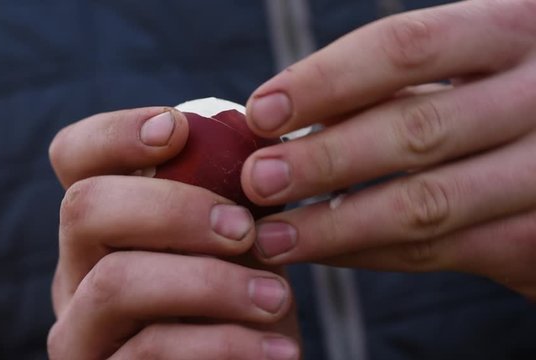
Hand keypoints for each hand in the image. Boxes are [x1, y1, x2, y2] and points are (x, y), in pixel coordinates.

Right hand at [47, 108, 299, 358]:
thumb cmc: (240, 308)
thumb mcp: (242, 250)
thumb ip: (235, 203)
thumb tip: (256, 149)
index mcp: (106, 226)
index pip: (74, 157)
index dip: (114, 132)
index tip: (179, 128)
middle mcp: (77, 271)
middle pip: (85, 207)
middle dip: (173, 208)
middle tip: (244, 228)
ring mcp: (80, 329)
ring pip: (116, 282)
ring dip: (210, 283)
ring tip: (276, 298)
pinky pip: (151, 349)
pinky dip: (225, 345)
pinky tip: (278, 349)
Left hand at [241, 0, 535, 300]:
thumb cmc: (492, 106)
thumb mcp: (458, 73)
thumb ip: (387, 88)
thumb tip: (279, 119)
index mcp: (512, 29)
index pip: (407, 47)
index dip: (325, 81)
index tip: (261, 112)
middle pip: (417, 129)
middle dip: (324, 160)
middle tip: (257, 181)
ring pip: (427, 204)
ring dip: (336, 224)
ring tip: (274, 236)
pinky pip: (440, 252)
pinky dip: (369, 254)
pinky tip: (323, 251)